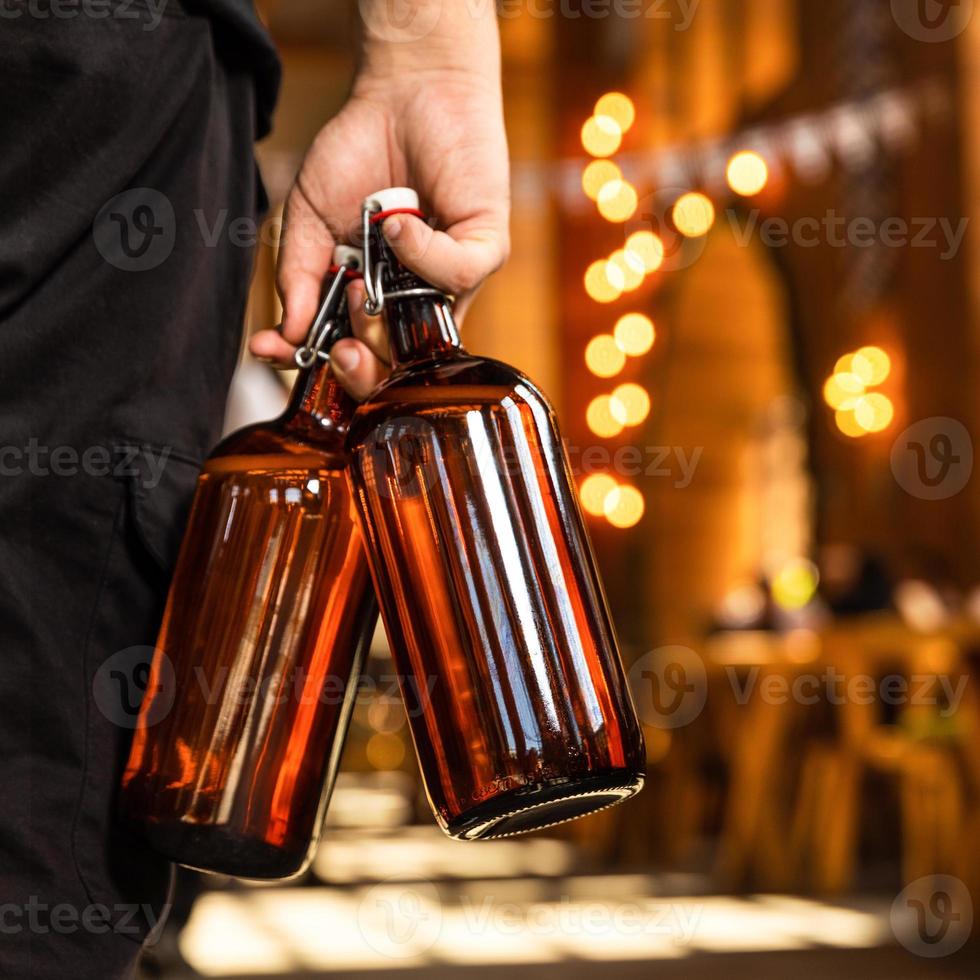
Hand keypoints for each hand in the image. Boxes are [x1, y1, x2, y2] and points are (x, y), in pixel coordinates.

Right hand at [250, 13, 509, 399]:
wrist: (402, 90)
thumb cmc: (358, 154)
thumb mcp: (310, 218)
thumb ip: (298, 275)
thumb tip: (288, 333)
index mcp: (374, 301)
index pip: (355, 354)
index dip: (320, 365)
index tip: (275, 353)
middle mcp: (417, 300)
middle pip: (397, 364)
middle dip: (363, 366)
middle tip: (339, 346)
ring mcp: (453, 279)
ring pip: (427, 333)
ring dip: (384, 317)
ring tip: (354, 281)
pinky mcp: (485, 247)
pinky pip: (458, 275)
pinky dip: (422, 256)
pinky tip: (394, 225)